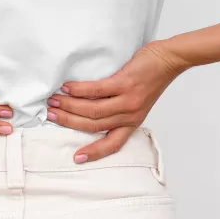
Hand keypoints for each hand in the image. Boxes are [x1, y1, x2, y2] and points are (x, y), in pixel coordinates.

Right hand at [45, 39, 186, 162]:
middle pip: (93, 125)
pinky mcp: (125, 84)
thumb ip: (118, 108)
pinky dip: (79, 90)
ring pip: (93, 110)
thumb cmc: (151, 78)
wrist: (169, 60)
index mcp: (132, 122)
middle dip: (69, 122)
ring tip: (54, 100)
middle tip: (50, 115)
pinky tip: (67, 87)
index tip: (76, 158)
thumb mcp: (137, 101)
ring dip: (69, 106)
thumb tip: (89, 105)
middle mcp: (129, 115)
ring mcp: (128, 101)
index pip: (112, 144)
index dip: (94, 152)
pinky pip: (97, 90)